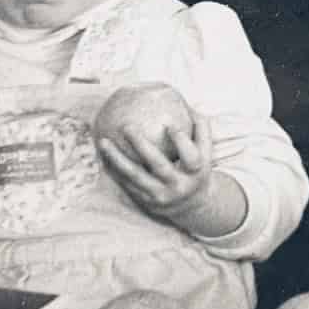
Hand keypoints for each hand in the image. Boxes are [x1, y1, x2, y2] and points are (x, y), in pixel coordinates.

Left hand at [98, 111, 213, 223]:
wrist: (192, 206)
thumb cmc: (197, 169)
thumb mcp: (205, 152)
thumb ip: (200, 129)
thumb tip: (187, 102)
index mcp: (196, 172)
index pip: (190, 157)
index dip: (181, 141)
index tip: (169, 125)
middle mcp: (179, 185)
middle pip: (159, 166)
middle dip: (142, 146)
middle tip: (127, 126)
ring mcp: (161, 195)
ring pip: (136, 176)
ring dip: (117, 159)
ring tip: (103, 141)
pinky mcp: (146, 202)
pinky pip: (126, 183)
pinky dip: (113, 169)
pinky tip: (102, 156)